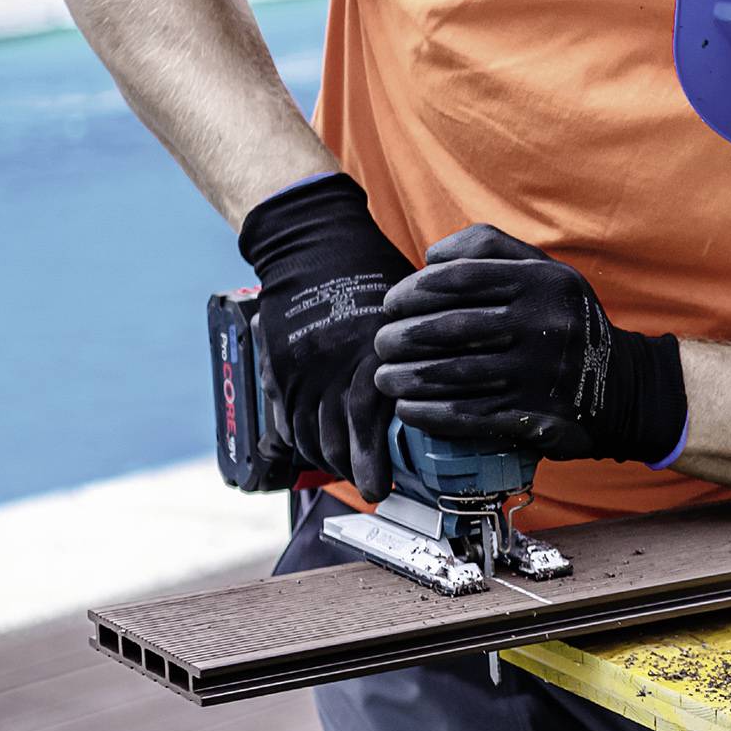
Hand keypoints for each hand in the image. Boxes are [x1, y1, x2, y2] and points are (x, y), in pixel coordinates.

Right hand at [237, 172, 411, 500]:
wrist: (311, 242)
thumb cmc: (373, 274)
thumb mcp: (412, 310)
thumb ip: (425, 353)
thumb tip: (454, 392)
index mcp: (369, 352)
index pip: (367, 421)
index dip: (373, 461)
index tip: (385, 488)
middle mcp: (330, 365)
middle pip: (334, 440)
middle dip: (353, 472)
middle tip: (373, 488)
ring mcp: (299, 369)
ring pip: (307, 437)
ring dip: (328, 461)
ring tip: (349, 472)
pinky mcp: (276, 368)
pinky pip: (284, 420)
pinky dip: (301, 442)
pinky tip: (318, 450)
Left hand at [373, 225, 687, 463]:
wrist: (622, 386)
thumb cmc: (563, 320)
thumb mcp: (543, 269)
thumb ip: (487, 247)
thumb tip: (430, 257)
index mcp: (542, 283)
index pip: (460, 279)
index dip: (414, 291)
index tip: (392, 304)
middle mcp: (543, 325)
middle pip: (449, 329)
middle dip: (401, 338)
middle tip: (381, 345)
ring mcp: (539, 374)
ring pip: (453, 375)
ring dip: (407, 379)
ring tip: (386, 378)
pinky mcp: (535, 415)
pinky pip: (469, 416)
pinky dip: (430, 414)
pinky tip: (409, 409)